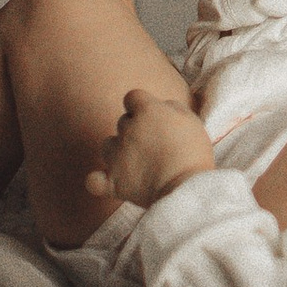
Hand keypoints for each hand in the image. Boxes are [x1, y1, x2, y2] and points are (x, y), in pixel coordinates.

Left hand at [86, 85, 214, 215]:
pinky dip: (98, 180)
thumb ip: (171, 107)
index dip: (142, 106)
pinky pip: (93, 180)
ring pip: (107, 145)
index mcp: (146, 110)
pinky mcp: (113, 182)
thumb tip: (161, 107)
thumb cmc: (193, 154)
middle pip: (122, 122)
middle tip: (155, 145)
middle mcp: (127, 129)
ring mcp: (116, 156)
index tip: (154, 118)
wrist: (186, 190)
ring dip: (118, 150)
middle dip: (135, 130)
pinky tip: (107, 181)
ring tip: (138, 163)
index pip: (132, 97)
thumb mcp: (191, 120)